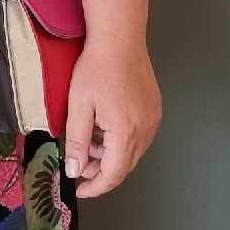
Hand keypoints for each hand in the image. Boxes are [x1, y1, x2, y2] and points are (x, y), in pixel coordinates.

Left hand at [63, 40, 160, 197]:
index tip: (79, 190)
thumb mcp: (78, 107)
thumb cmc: (95, 69)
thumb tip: (74, 171)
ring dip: (110, 155)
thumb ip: (76, 142)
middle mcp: (145, 130)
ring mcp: (153, 120)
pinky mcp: (154, 110)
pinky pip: (138, 137)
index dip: (95, 187)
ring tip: (87, 141)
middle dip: (101, 171)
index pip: (113, 174)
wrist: (120, 39)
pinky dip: (120, 142)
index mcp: (126, 133)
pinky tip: (103, 129)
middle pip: (125, 165)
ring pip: (132, 152)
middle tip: (78, 165)